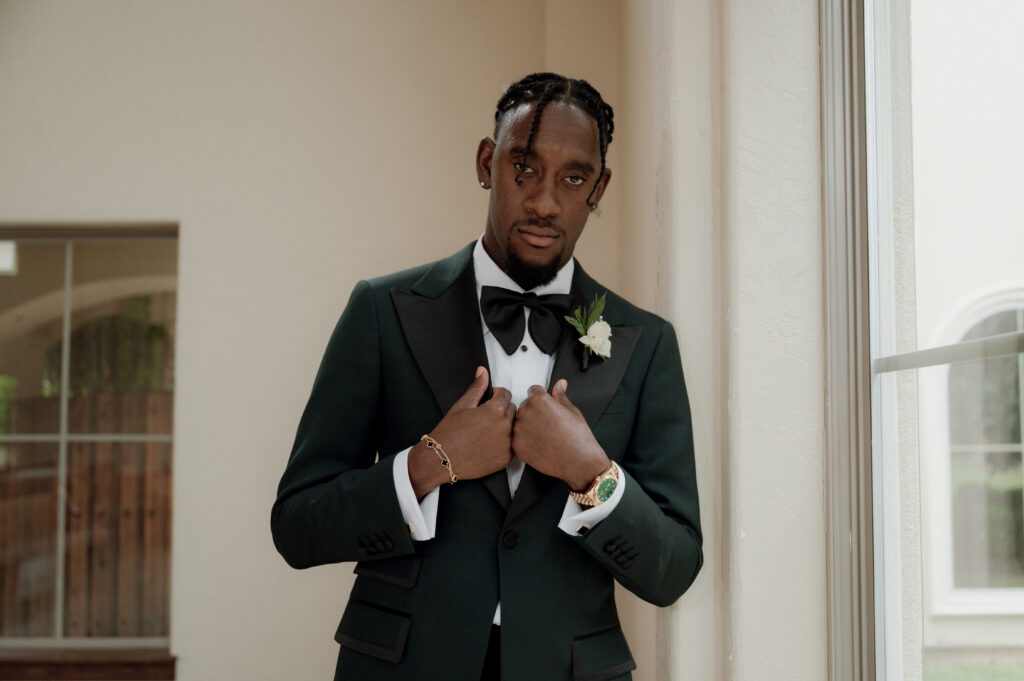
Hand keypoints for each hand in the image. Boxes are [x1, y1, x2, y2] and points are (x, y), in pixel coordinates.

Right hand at [408, 366, 514, 497]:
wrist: (441, 459)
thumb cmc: (449, 433)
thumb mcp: (462, 405)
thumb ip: (477, 387)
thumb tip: (483, 372)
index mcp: (495, 411)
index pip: (506, 394)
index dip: (496, 395)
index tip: (488, 400)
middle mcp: (504, 427)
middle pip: (512, 410)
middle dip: (500, 410)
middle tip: (483, 418)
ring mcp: (507, 444)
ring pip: (513, 428)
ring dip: (504, 426)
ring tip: (485, 431)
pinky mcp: (506, 458)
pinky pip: (511, 445)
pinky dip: (503, 443)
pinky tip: (487, 444)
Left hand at [512, 379, 609, 490]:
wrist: (578, 461)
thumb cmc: (578, 438)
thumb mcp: (572, 411)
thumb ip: (560, 395)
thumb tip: (560, 385)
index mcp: (539, 400)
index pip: (533, 390)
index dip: (542, 397)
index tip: (547, 406)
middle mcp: (526, 412)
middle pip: (525, 406)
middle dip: (535, 412)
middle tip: (549, 423)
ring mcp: (519, 430)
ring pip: (520, 422)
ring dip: (529, 426)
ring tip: (546, 435)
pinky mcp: (517, 446)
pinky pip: (518, 438)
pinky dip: (526, 440)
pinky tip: (540, 444)